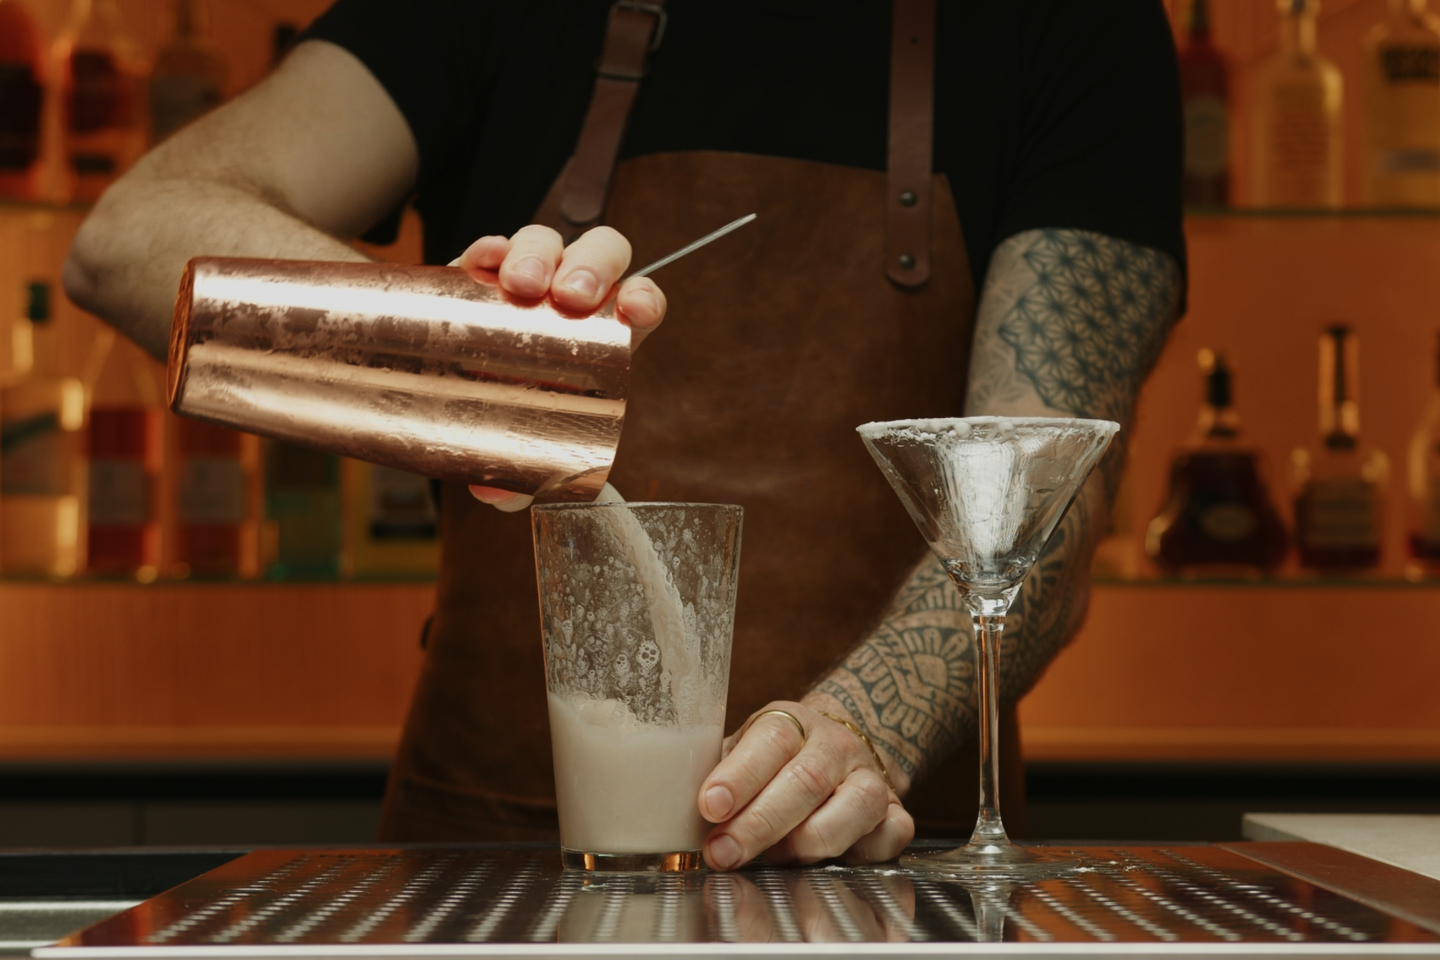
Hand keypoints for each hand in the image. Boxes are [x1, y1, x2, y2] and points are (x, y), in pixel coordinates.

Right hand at [453, 224, 666, 509]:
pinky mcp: (481, 268)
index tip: (636, 313)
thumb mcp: (525, 446)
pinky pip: (492, 246)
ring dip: (540, 254)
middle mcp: (573, 292)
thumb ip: (519, 476)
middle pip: (601, 254)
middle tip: (569, 298)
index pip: (641, 300)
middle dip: (591, 268)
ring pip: (548, 241)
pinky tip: (484, 260)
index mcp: (605, 333)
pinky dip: (491, 247)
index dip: (645, 299)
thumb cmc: (513, 411)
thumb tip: (496, 496)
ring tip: (522, 285)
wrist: (454, 378)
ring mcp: (529, 273)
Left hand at [697, 701, 913, 870]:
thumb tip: (667, 812)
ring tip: (773, 859)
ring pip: (854, 807)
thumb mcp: (742, 752)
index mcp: (791, 723)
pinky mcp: (896, 812)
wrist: (839, 745)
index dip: (739, 776)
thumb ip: (715, 778)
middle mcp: (835, 746)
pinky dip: (858, 854)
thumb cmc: (776, 759)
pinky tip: (826, 860)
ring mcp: (870, 777)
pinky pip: (890, 836)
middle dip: (759, 824)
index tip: (710, 807)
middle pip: (805, 780)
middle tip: (723, 852)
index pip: (768, 742)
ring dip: (806, 842)